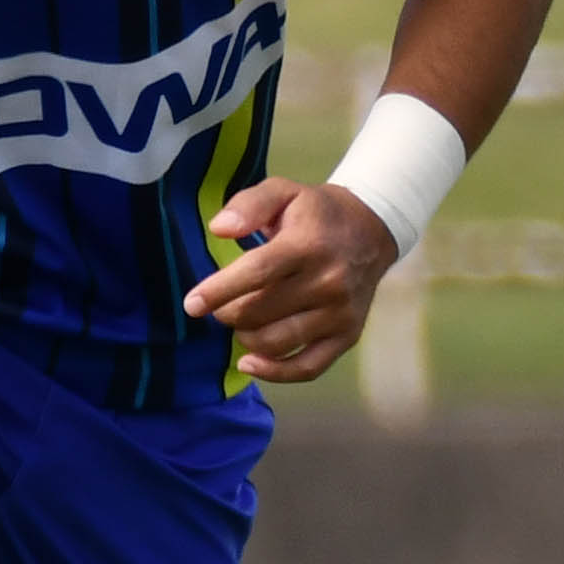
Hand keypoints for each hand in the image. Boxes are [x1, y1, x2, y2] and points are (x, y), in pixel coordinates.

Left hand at [183, 174, 399, 388]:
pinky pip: (307, 367)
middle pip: (260, 312)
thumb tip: (219, 229)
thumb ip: (249, 204)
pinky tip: (249, 362)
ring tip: (241, 323)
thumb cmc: (317, 212)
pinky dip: (274, 372)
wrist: (372, 231)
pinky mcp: (347, 335)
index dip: (219, 290)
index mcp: (309, 244)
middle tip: (221, 305)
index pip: (257, 272)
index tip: (192, 304)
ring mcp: (340, 313)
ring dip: (245, 338)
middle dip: (228, 314)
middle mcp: (328, 282)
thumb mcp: (284, 191)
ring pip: (276, 342)